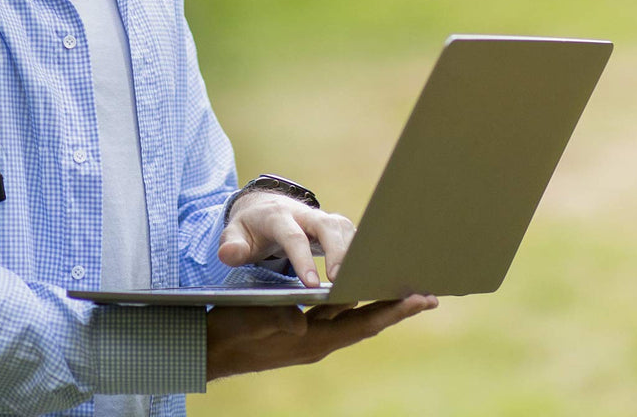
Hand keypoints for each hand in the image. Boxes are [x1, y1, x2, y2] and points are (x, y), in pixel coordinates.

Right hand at [206, 296, 437, 381]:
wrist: (208, 348)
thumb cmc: (227, 332)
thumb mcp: (249, 321)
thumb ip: (275, 319)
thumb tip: (299, 320)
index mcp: (311, 342)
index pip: (361, 324)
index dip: (391, 311)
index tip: (419, 298)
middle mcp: (317, 340)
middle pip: (365, 321)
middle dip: (395, 307)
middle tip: (428, 295)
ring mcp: (309, 336)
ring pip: (352, 316)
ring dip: (376, 302)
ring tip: (402, 288)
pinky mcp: (299, 330)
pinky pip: (335, 314)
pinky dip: (353, 301)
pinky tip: (358, 289)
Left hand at [218, 191, 354, 286]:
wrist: (263, 209)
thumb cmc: (250, 229)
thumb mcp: (234, 235)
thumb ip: (231, 246)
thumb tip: (228, 255)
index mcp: (277, 216)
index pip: (292, 236)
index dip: (302, 259)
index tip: (312, 285)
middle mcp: (303, 214)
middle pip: (326, 226)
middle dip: (337, 252)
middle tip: (341, 281)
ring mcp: (320, 219)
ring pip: (343, 228)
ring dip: (354, 252)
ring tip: (359, 281)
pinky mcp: (333, 227)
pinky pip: (352, 235)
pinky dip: (362, 251)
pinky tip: (367, 275)